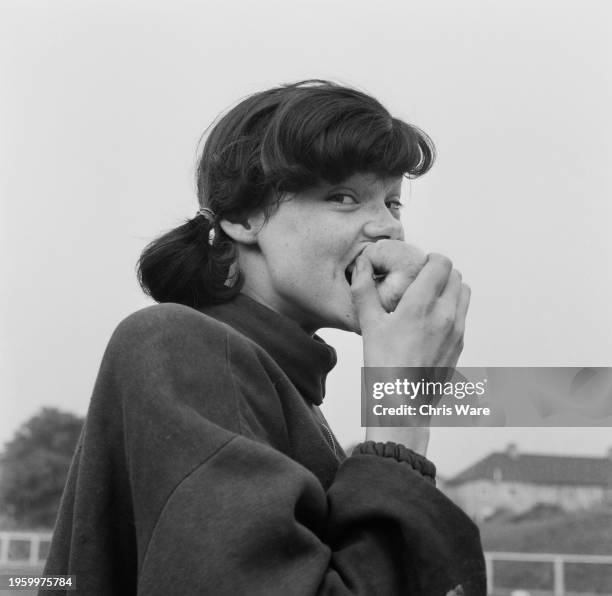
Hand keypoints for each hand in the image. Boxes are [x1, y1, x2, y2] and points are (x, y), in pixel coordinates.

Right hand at [352, 250, 469, 368]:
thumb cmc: (383, 366)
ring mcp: (457, 331)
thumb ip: (364, 290)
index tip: (417, 266)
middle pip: (455, 275)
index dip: (430, 259)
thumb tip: (361, 264)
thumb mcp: (369, 325)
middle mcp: (445, 315)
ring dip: (449, 289)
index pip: (441, 263)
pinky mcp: (460, 345)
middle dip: (439, 273)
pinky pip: (462, 315)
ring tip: (427, 300)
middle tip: (420, 281)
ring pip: (464, 294)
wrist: (403, 405)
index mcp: (421, 306)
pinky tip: (429, 323)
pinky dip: (451, 310)